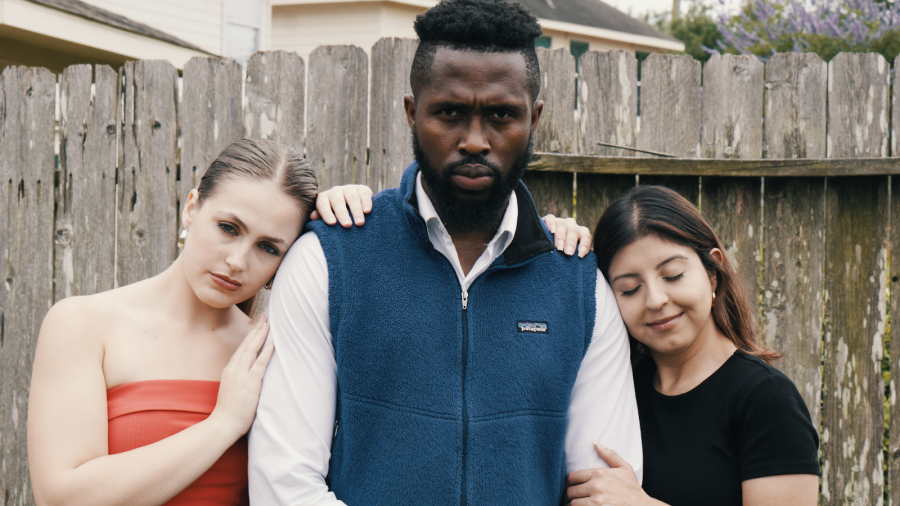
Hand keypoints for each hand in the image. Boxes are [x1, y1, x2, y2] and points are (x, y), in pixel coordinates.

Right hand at [209, 315, 274, 439]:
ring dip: (261, 336)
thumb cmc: (230, 410)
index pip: (241, 348)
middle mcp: (234, 369)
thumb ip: (239, 378)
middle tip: (265, 317)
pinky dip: (266, 352)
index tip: (258, 324)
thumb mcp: (232, 389)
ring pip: (251, 350)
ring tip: (268, 324)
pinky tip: (272, 343)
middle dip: (256, 330)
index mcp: (230, 370)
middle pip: (246, 345)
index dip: (250, 336)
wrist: (223, 424)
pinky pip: (259, 364)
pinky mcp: (249, 383)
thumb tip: (250, 373)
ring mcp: (241, 375)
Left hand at [310, 185, 373, 226]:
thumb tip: (313, 216)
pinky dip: (366, 202)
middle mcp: (335, 191)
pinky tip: (367, 211)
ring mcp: (349, 188)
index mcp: (324, 198)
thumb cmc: (336, 216)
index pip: (322, 205)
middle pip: (338, 202)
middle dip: (342, 214)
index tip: (332, 223)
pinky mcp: (362, 188)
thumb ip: (320, 216)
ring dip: (356, 211)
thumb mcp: (327, 216)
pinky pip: (364, 194)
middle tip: (347, 225)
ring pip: (352, 198)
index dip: (327, 214)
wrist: (352, 206)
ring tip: (359, 223)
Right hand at [543, 215, 591, 257]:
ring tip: (559, 248)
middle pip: (574, 231)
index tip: (580, 256)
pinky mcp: (549, 219)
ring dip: (561, 237)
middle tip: (568, 253)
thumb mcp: (574, 252)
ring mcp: (561, 221)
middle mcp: (572, 225)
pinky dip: (551, 224)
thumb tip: (591, 256)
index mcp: (582, 233)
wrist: (550, 242)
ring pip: (563, 225)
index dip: (584, 246)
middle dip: (571, 243)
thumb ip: (581, 253)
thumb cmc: (565, 251)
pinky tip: (552, 231)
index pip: (586, 237)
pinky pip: (551, 219)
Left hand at [565, 442, 658, 505]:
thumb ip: (610, 455)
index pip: (572, 476)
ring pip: (573, 503)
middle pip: (571, 491)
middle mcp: (595, 487)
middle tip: (570, 497)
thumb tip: (595, 443)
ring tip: (573, 505)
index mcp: (599, 474)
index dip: (569, 482)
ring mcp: (595, 501)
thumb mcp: (625, 468)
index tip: (571, 486)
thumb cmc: (633, 489)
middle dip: (569, 494)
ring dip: (571, 504)